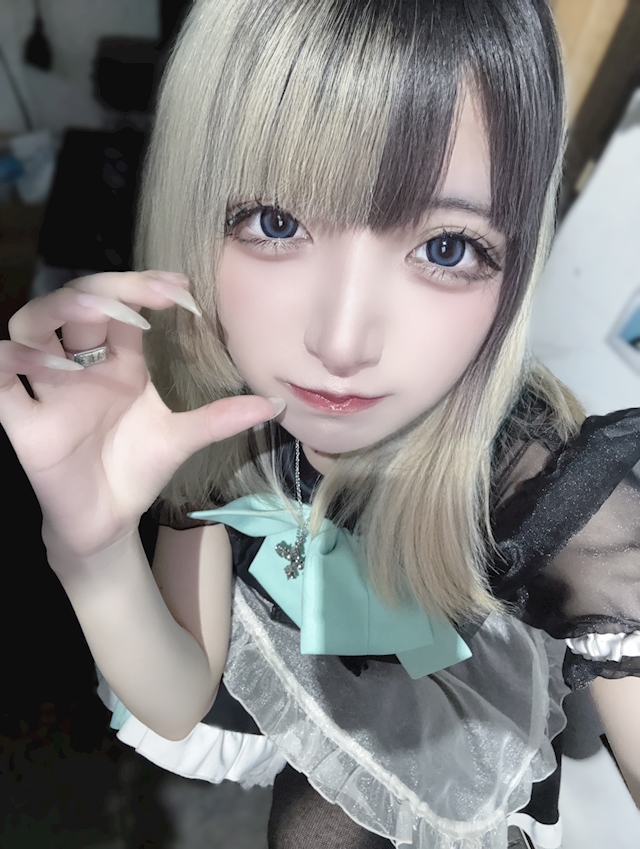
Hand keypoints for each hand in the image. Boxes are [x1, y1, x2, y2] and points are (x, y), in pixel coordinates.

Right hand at [0, 271, 280, 559]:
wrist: (108, 521)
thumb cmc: (138, 470)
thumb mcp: (183, 439)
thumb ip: (222, 417)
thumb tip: (276, 403)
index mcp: (119, 362)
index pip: (122, 306)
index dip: (144, 288)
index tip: (181, 289)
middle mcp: (81, 366)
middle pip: (74, 303)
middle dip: (106, 289)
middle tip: (147, 296)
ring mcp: (49, 390)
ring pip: (30, 327)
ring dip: (57, 313)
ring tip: (98, 319)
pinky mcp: (24, 421)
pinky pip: (0, 381)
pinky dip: (10, 360)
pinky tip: (47, 362)